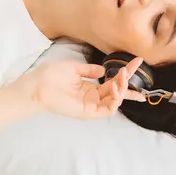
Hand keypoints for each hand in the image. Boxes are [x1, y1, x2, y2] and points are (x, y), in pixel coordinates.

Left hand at [19, 58, 146, 120]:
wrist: (38, 85)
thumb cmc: (51, 76)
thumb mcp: (74, 68)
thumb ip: (90, 70)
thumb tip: (104, 70)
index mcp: (89, 86)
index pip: (112, 81)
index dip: (125, 72)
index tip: (136, 61)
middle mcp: (93, 97)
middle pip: (117, 91)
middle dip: (128, 80)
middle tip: (137, 67)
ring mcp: (91, 105)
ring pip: (115, 100)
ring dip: (123, 88)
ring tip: (123, 76)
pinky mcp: (89, 113)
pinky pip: (108, 109)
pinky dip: (115, 99)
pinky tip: (116, 87)